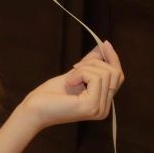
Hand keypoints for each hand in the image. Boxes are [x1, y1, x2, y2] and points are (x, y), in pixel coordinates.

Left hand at [0, 40, 123, 152]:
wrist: (35, 109)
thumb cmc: (50, 94)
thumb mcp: (73, 74)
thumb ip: (89, 64)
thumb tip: (102, 47)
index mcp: (102, 103)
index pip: (118, 77)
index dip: (113, 59)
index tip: (105, 43)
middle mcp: (104, 109)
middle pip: (114, 73)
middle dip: (94, 62)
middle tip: (74, 67)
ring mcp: (99, 109)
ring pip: (104, 73)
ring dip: (84, 68)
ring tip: (70, 77)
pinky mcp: (92, 106)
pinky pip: (95, 77)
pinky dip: (80, 73)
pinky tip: (69, 81)